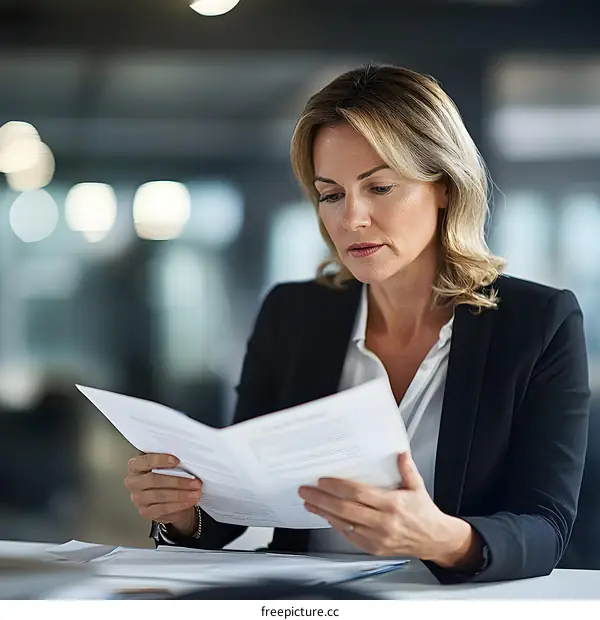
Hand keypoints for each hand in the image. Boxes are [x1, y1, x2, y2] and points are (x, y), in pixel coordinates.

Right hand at [125, 453, 201, 536]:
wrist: (167, 500)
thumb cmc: (167, 477)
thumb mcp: (166, 467)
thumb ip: (170, 462)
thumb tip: (186, 459)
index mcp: (136, 466)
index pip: (145, 461)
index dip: (161, 460)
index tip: (177, 461)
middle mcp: (134, 482)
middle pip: (154, 480)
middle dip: (177, 481)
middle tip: (195, 482)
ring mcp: (138, 499)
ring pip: (160, 495)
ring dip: (181, 494)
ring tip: (196, 492)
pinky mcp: (146, 512)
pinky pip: (163, 508)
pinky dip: (179, 504)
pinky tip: (189, 501)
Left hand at [299, 452, 481, 568]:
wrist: (434, 540)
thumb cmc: (424, 513)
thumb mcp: (417, 487)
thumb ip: (406, 469)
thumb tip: (400, 451)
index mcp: (392, 504)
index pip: (359, 494)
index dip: (338, 487)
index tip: (322, 481)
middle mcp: (383, 522)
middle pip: (345, 509)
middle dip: (322, 500)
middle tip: (306, 491)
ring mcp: (377, 538)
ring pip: (344, 524)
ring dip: (324, 513)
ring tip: (309, 503)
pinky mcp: (374, 548)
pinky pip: (350, 536)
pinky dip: (336, 525)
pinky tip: (326, 516)